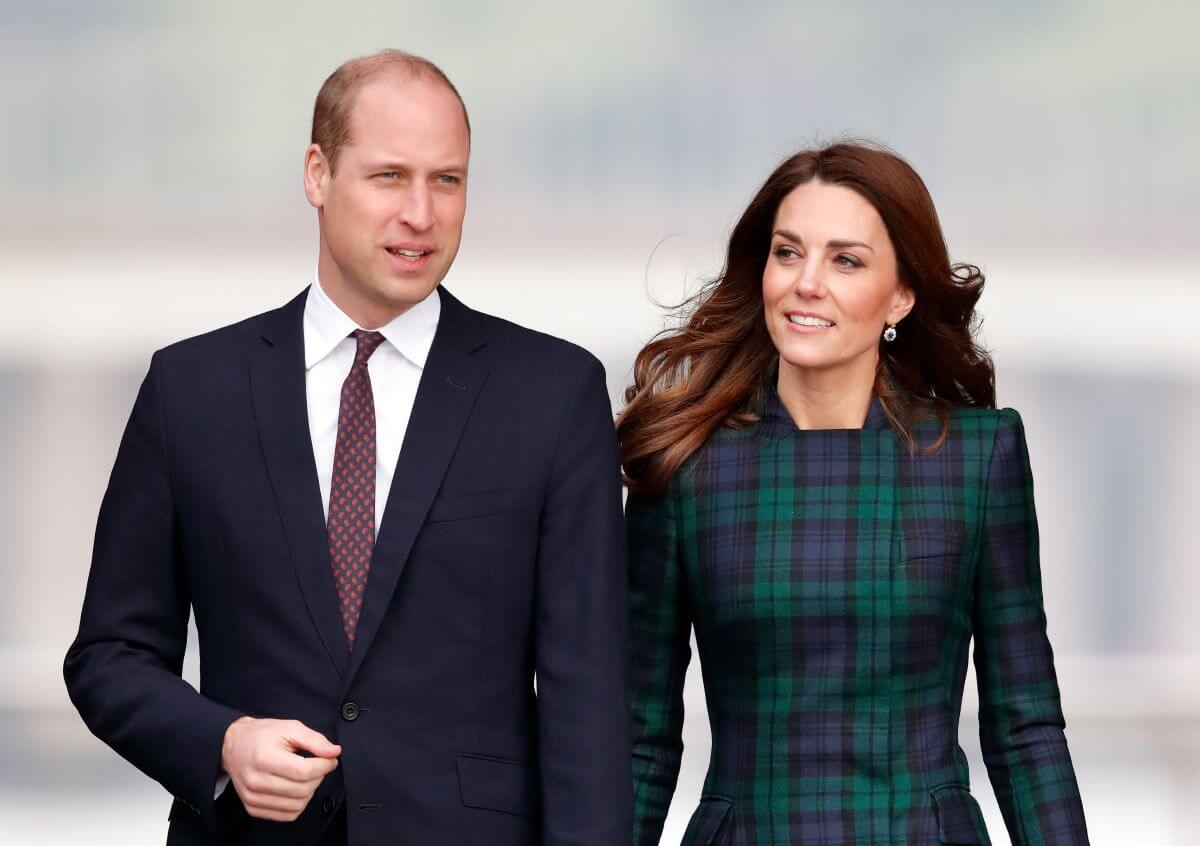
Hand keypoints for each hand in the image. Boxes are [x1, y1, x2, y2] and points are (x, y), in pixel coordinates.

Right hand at [220, 716, 340, 821]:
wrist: (234, 746)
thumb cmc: (263, 735)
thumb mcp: (290, 727)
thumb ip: (314, 739)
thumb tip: (335, 752)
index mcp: (264, 758)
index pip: (304, 771)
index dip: (324, 765)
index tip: (331, 758)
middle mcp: (255, 781)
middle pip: (302, 789)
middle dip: (319, 777)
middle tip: (319, 764)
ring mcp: (252, 798)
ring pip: (297, 805)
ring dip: (310, 790)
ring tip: (306, 775)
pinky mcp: (253, 808)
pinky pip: (287, 815)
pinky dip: (299, 803)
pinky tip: (297, 787)